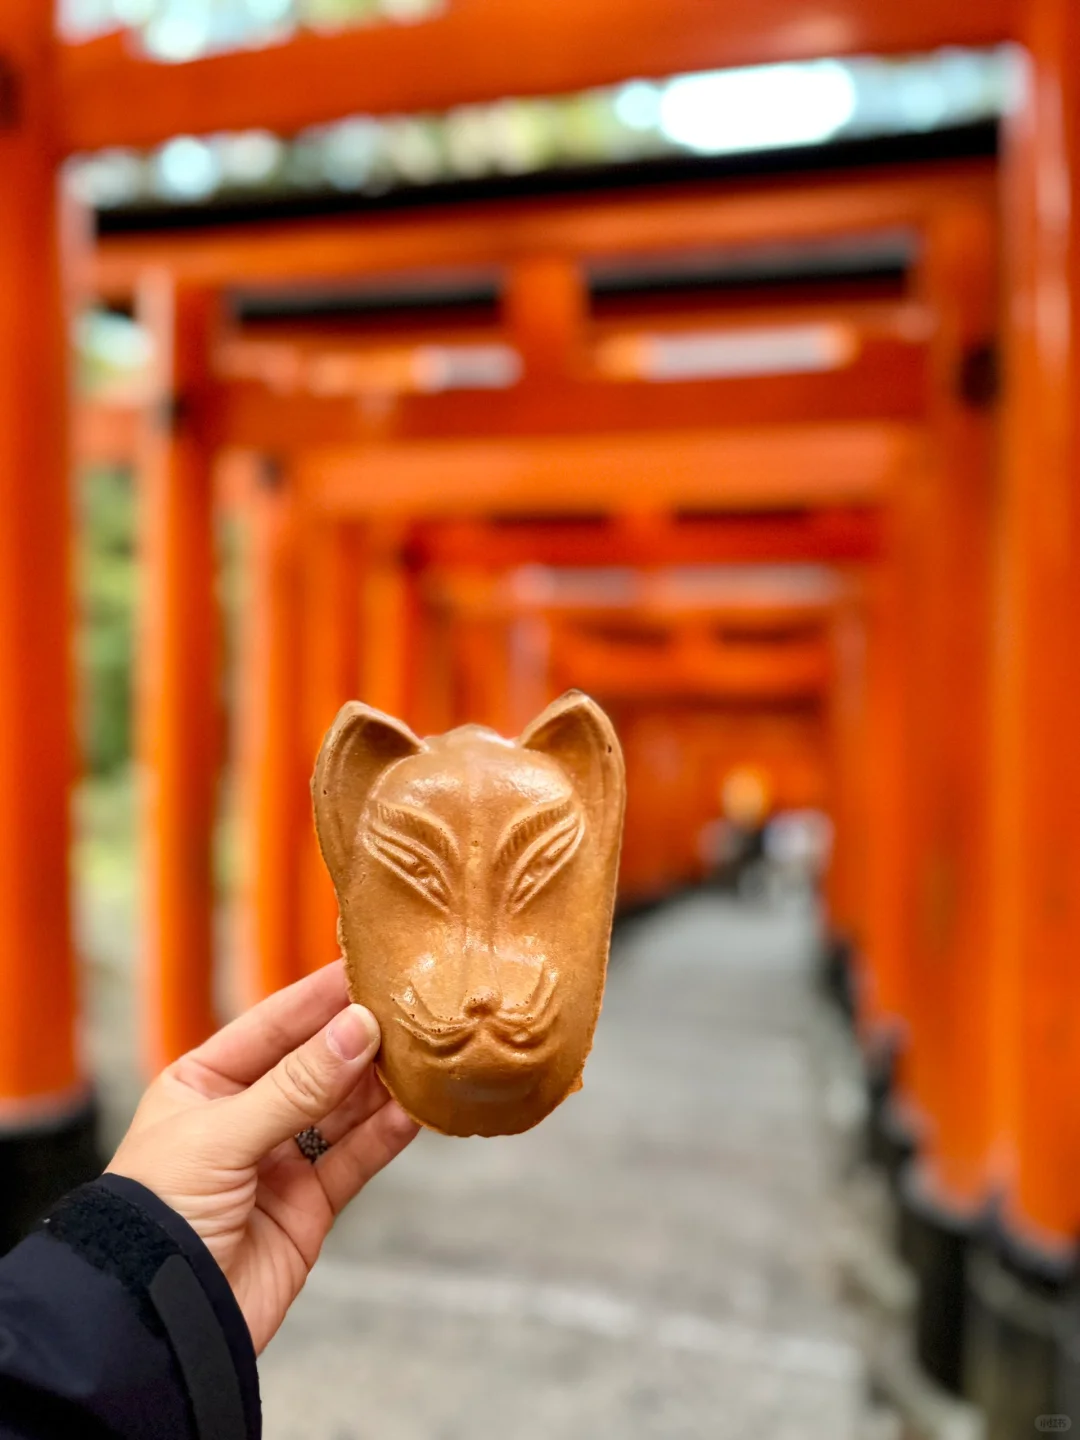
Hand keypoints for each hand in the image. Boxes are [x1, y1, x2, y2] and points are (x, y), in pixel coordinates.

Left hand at [107, 961, 418, 1352]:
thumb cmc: (158, 1215)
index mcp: (201, 1085)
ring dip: (378, 1084)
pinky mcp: (308, 1208)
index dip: (316, 998)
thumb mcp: (221, 1135)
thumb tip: (358, 1028)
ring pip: (341, 1110)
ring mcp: (277, 1163)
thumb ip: (296, 1085)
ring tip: (419, 1053)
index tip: (364, 966)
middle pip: (312, 1065)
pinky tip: (413, 1108)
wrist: (156, 1324)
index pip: (269, 1026)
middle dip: (356, 1039)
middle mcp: (242, 1117)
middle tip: (407, 1008)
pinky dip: (386, 1134)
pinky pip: (354, 1159)